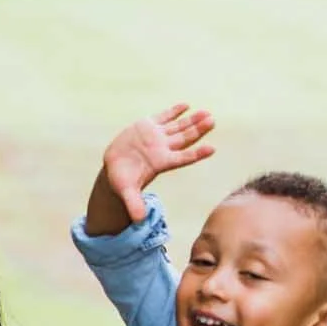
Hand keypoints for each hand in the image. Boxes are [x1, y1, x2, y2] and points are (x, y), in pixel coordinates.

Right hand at [99, 103, 215, 222]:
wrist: (115, 167)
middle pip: (185, 139)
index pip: (183, 158)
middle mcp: (162, 148)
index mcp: (161, 163)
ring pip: (178, 127)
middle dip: (198, 130)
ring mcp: (156, 137)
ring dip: (192, 120)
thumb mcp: (126, 191)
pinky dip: (174, 111)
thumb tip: (138, 220)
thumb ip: (134, 203)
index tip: (211, 149)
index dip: (196, 154)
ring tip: (207, 114)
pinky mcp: (147, 126)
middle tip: (212, 121)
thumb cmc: (122, 181)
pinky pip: (163, 117)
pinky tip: (186, 105)